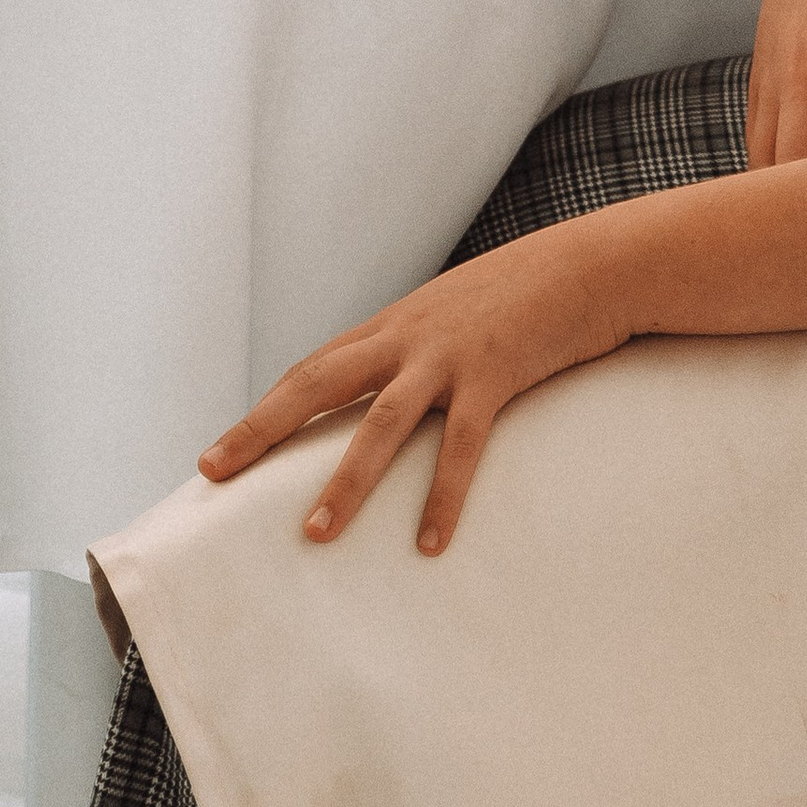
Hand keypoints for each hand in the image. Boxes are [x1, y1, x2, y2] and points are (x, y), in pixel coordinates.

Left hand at [199, 222, 624, 550]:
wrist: (592, 262)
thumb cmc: (529, 292)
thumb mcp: (460, 311)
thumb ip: (423, 347)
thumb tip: (398, 396)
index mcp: (396, 324)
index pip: (314, 367)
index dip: (266, 410)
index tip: (222, 452)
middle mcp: (408, 336)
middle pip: (318, 382)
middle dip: (263, 428)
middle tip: (214, 470)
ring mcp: (449, 355)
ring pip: (381, 422)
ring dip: (346, 480)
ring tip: (315, 534)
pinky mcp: (495, 375)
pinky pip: (462, 444)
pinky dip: (443, 494)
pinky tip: (430, 543)